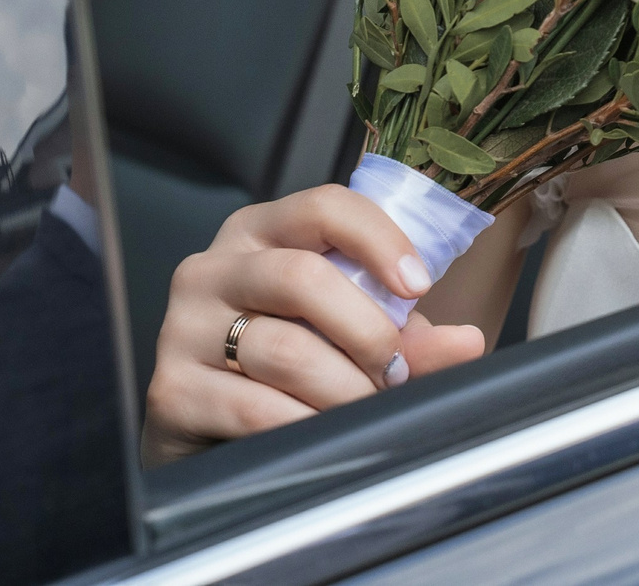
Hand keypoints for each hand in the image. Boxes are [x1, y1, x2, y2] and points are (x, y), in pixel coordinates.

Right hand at [142, 185, 486, 463]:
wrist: (207, 430)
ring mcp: (184, 328)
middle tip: (396, 371)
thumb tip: (467, 343)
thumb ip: (405, 333)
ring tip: (364, 406)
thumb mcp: (346, 332)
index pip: (324, 207)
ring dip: (344, 388)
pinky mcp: (171, 389)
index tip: (420, 286)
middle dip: (367, 332)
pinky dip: (305, 424)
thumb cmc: (286, 363)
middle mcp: (213, 268)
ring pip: (284, 350)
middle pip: (303, 278)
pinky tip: (321, 431)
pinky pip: (254, 407)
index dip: (380, 241)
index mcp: (260, 233)